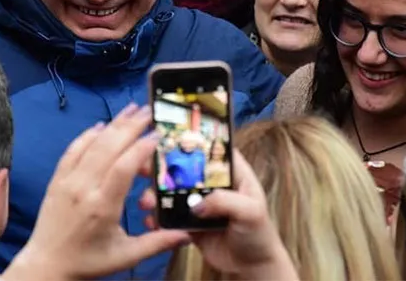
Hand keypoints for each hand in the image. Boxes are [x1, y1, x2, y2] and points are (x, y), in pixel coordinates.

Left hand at [2, 104, 189, 279]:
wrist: (46, 265)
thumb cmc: (88, 262)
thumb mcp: (126, 256)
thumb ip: (157, 242)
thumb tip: (187, 234)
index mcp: (102, 207)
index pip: (123, 167)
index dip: (141, 148)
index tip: (158, 134)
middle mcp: (83, 188)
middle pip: (109, 148)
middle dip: (131, 126)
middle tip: (150, 111)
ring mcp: (68, 181)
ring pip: (92, 144)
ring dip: (113, 124)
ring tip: (132, 109)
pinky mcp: (57, 179)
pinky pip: (73, 149)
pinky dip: (88, 135)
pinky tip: (102, 125)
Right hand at [140, 150, 297, 279]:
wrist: (251, 266)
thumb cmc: (259, 235)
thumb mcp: (251, 212)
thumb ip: (225, 202)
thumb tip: (196, 203)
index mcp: (233, 174)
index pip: (212, 149)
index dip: (192, 141)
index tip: (169, 138)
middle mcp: (213, 184)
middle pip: (186, 168)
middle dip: (164, 168)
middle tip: (146, 168)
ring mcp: (200, 203)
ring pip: (174, 192)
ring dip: (157, 194)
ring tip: (147, 201)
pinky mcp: (190, 222)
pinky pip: (171, 216)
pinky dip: (159, 217)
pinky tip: (151, 221)